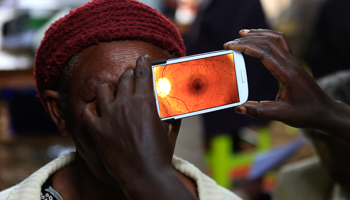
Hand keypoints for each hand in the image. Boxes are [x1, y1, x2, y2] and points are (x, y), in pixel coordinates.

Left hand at [81, 55, 172, 181]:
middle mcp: (126, 104)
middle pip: (124, 78)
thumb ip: (172, 114)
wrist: (145, 176)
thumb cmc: (160, 154)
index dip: (143, 62)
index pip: (142, 72)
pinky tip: (97, 111)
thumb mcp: (170, 130)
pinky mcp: (98, 130)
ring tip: (113, 94)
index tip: (143, 58)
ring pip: (103, 89)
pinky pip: (87, 111)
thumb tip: (176, 106)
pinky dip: (92, 109)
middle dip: (128, 75)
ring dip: (109, 89)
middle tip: (131, 79)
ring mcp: (109, 116)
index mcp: (146, 102)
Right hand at [225, 29, 349, 136]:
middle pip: (268, 42)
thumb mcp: (281, 115)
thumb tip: (239, 108)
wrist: (324, 111)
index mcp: (288, 73)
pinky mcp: (293, 63)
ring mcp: (294, 61)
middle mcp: (291, 63)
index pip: (264, 53)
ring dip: (258, 34)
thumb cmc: (305, 113)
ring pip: (275, 39)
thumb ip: (259, 111)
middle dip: (247, 40)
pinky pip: (281, 43)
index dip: (246, 47)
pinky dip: (268, 37)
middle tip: (230, 43)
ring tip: (242, 33)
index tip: (231, 46)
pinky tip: (259, 39)